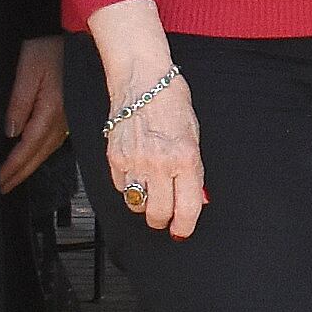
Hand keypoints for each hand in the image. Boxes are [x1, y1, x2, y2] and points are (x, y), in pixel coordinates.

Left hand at [0, 35, 67, 191]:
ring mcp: (67, 120)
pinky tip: (30, 158)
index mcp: (50, 112)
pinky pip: (51, 143)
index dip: (11, 168)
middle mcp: (62, 122)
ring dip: (28, 168)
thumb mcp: (28, 69)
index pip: (27, 148)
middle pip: (37, 157)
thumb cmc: (51, 49)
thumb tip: (10, 132)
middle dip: (18, 175)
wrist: (79, 39)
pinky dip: (38, 155)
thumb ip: (18, 102)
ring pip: (45, 152)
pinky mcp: (68, 115)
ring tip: (12, 180)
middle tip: (1, 190)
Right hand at [103, 62, 206, 237]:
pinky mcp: (115, 159)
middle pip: (159, 213)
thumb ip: (194, 170)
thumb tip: (197, 198)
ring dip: (145, 204)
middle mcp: (160, 163)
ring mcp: (135, 162)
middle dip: (163, 220)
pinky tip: (136, 171)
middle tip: (166, 215)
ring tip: (151, 189)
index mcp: (186, 158)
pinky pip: (121, 188)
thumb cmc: (171, 101)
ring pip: (137, 205)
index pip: (187, 207)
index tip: (182, 231)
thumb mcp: (194, 136)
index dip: (185, 226)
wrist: (142, 80)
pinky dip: (129, 186)